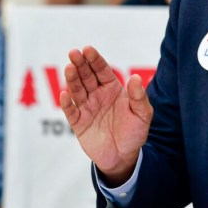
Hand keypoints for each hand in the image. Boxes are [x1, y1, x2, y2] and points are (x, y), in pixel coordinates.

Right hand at [60, 45, 152, 185]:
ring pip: (77, 90)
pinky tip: (64, 94)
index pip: (101, 70)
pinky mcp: (79, 123)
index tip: (88, 49)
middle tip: (74, 53)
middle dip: (80, 64)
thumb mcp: (142, 115)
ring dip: (72, 79)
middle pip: (86, 76)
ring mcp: (87, 108)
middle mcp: (97, 95)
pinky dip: (67, 103)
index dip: (94, 59)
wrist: (124, 157)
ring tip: (69, 68)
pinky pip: (71, 112)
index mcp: (111, 89)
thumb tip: (135, 78)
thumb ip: (139, 97)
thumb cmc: (134, 133)